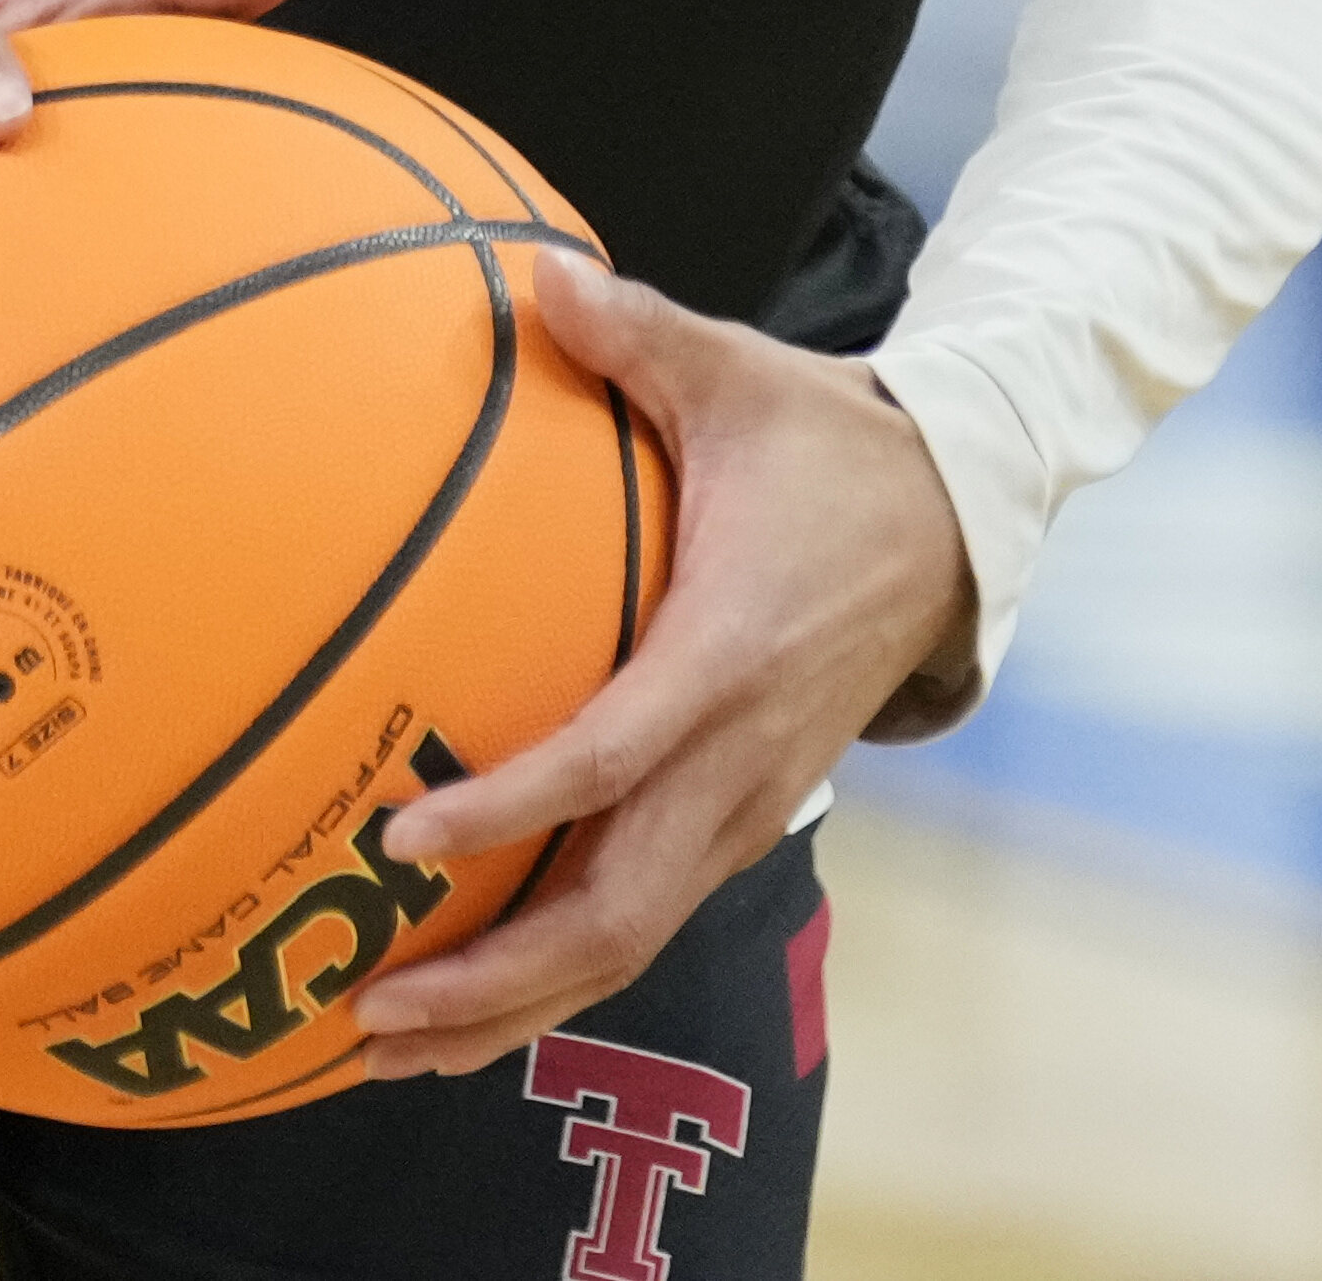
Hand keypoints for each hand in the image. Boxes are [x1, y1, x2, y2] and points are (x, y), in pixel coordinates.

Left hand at [334, 251, 977, 1085]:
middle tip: (365, 1013)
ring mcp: (744, 808)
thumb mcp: (739, 375)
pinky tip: (462, 997)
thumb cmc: (828, 447)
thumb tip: (530, 270)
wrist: (956, 525)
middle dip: (490, 984)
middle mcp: (737, 762)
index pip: (609, 760)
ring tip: (384, 1050)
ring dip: (511, 1009)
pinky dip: (553, 975)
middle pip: (612, 915)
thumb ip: (634, 333)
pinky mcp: (740, 822)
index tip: (400, 844)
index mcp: (725, 657)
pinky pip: (639, 921)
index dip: (509, 809)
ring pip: (624, 944)